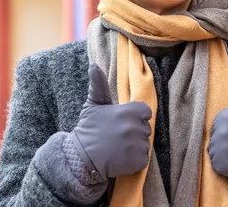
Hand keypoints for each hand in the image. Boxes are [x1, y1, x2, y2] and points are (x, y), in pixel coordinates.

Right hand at [70, 63, 151, 179]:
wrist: (81, 158)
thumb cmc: (88, 129)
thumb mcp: (93, 105)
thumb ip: (98, 84)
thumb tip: (94, 65)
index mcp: (129, 111)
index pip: (145, 111)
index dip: (135, 116)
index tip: (122, 122)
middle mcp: (135, 127)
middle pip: (145, 128)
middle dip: (134, 132)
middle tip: (117, 136)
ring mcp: (137, 145)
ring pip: (144, 144)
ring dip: (134, 147)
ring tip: (118, 148)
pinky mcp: (138, 161)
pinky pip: (143, 159)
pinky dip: (134, 161)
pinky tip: (121, 158)